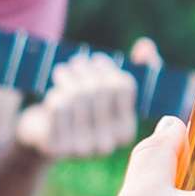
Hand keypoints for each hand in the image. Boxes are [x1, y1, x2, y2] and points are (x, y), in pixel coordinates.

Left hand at [14, 49, 141, 161]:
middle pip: (99, 89)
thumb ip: (139, 69)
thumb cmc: (86, 110)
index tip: (97, 60)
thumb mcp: (111, 94)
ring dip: (68, 76)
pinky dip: (55, 94)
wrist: (48, 138)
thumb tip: (145, 47)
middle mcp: (108, 144)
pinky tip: (54, 94)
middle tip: (76, 61)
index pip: (123, 87)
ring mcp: (82, 149)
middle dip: (85, 69)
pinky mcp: (58, 147)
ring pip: (77, 96)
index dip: (108, 68)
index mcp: (126, 132)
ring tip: (63, 71)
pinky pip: (59, 108)